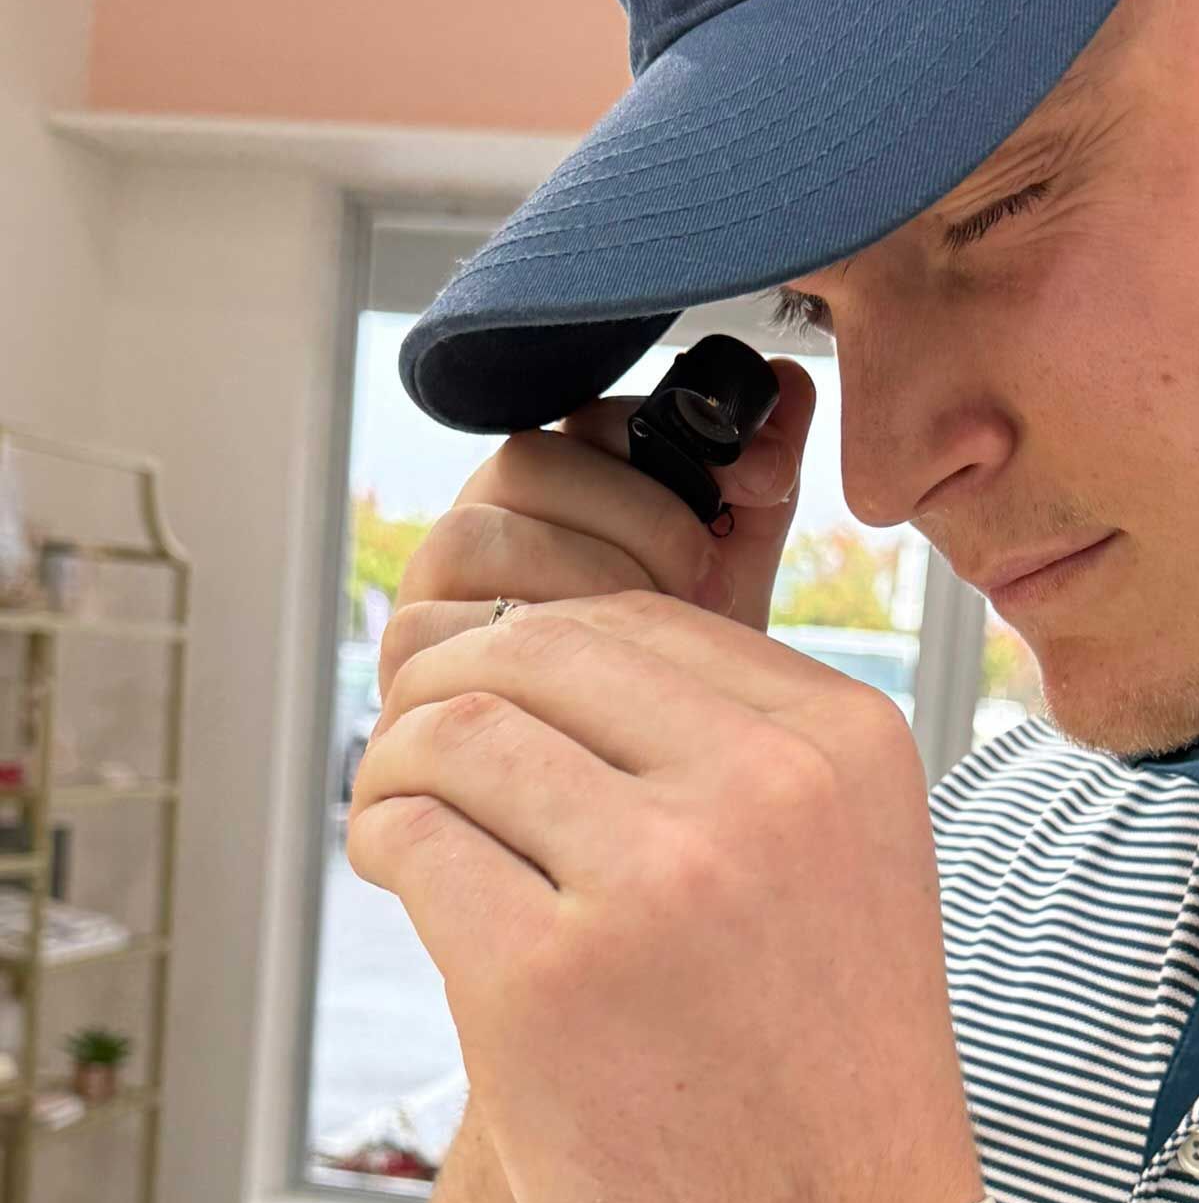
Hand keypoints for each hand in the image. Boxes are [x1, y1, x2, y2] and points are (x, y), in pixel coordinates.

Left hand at [345, 588, 985, 1202]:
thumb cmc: (823, 1096)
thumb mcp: (837, 875)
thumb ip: (725, 759)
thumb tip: (531, 660)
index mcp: (847, 746)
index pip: (638, 620)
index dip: (538, 660)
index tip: (504, 721)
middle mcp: (766, 790)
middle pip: (535, 648)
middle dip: (452, 690)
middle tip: (424, 760)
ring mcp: (658, 881)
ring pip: (454, 727)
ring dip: (398, 762)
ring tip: (403, 821)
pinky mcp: (547, 983)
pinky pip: (409, 833)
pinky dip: (378, 837)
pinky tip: (398, 875)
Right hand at [374, 357, 816, 715]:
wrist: (650, 822)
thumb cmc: (681, 706)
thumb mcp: (729, 590)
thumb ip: (753, 492)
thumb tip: (792, 380)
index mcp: (548, 497)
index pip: (581, 422)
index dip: (662, 447)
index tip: (743, 497)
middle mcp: (477, 541)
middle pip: (524, 464)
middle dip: (633, 514)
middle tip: (703, 575)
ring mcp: (429, 607)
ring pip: (474, 539)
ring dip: (583, 578)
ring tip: (662, 635)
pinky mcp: (401, 682)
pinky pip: (441, 635)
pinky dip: (527, 656)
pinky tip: (605, 690)